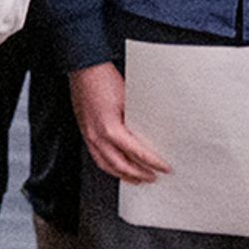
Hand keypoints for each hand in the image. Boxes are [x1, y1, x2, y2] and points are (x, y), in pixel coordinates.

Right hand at [70, 62, 167, 183]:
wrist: (84, 69)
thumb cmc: (103, 79)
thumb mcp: (130, 100)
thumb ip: (137, 120)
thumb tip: (151, 132)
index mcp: (110, 128)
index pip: (136, 153)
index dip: (152, 163)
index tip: (164, 168)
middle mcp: (97, 135)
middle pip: (120, 165)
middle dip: (138, 174)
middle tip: (152, 178)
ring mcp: (89, 135)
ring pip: (106, 165)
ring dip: (122, 175)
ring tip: (135, 179)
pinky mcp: (84, 131)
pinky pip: (96, 156)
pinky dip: (108, 165)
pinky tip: (115, 166)